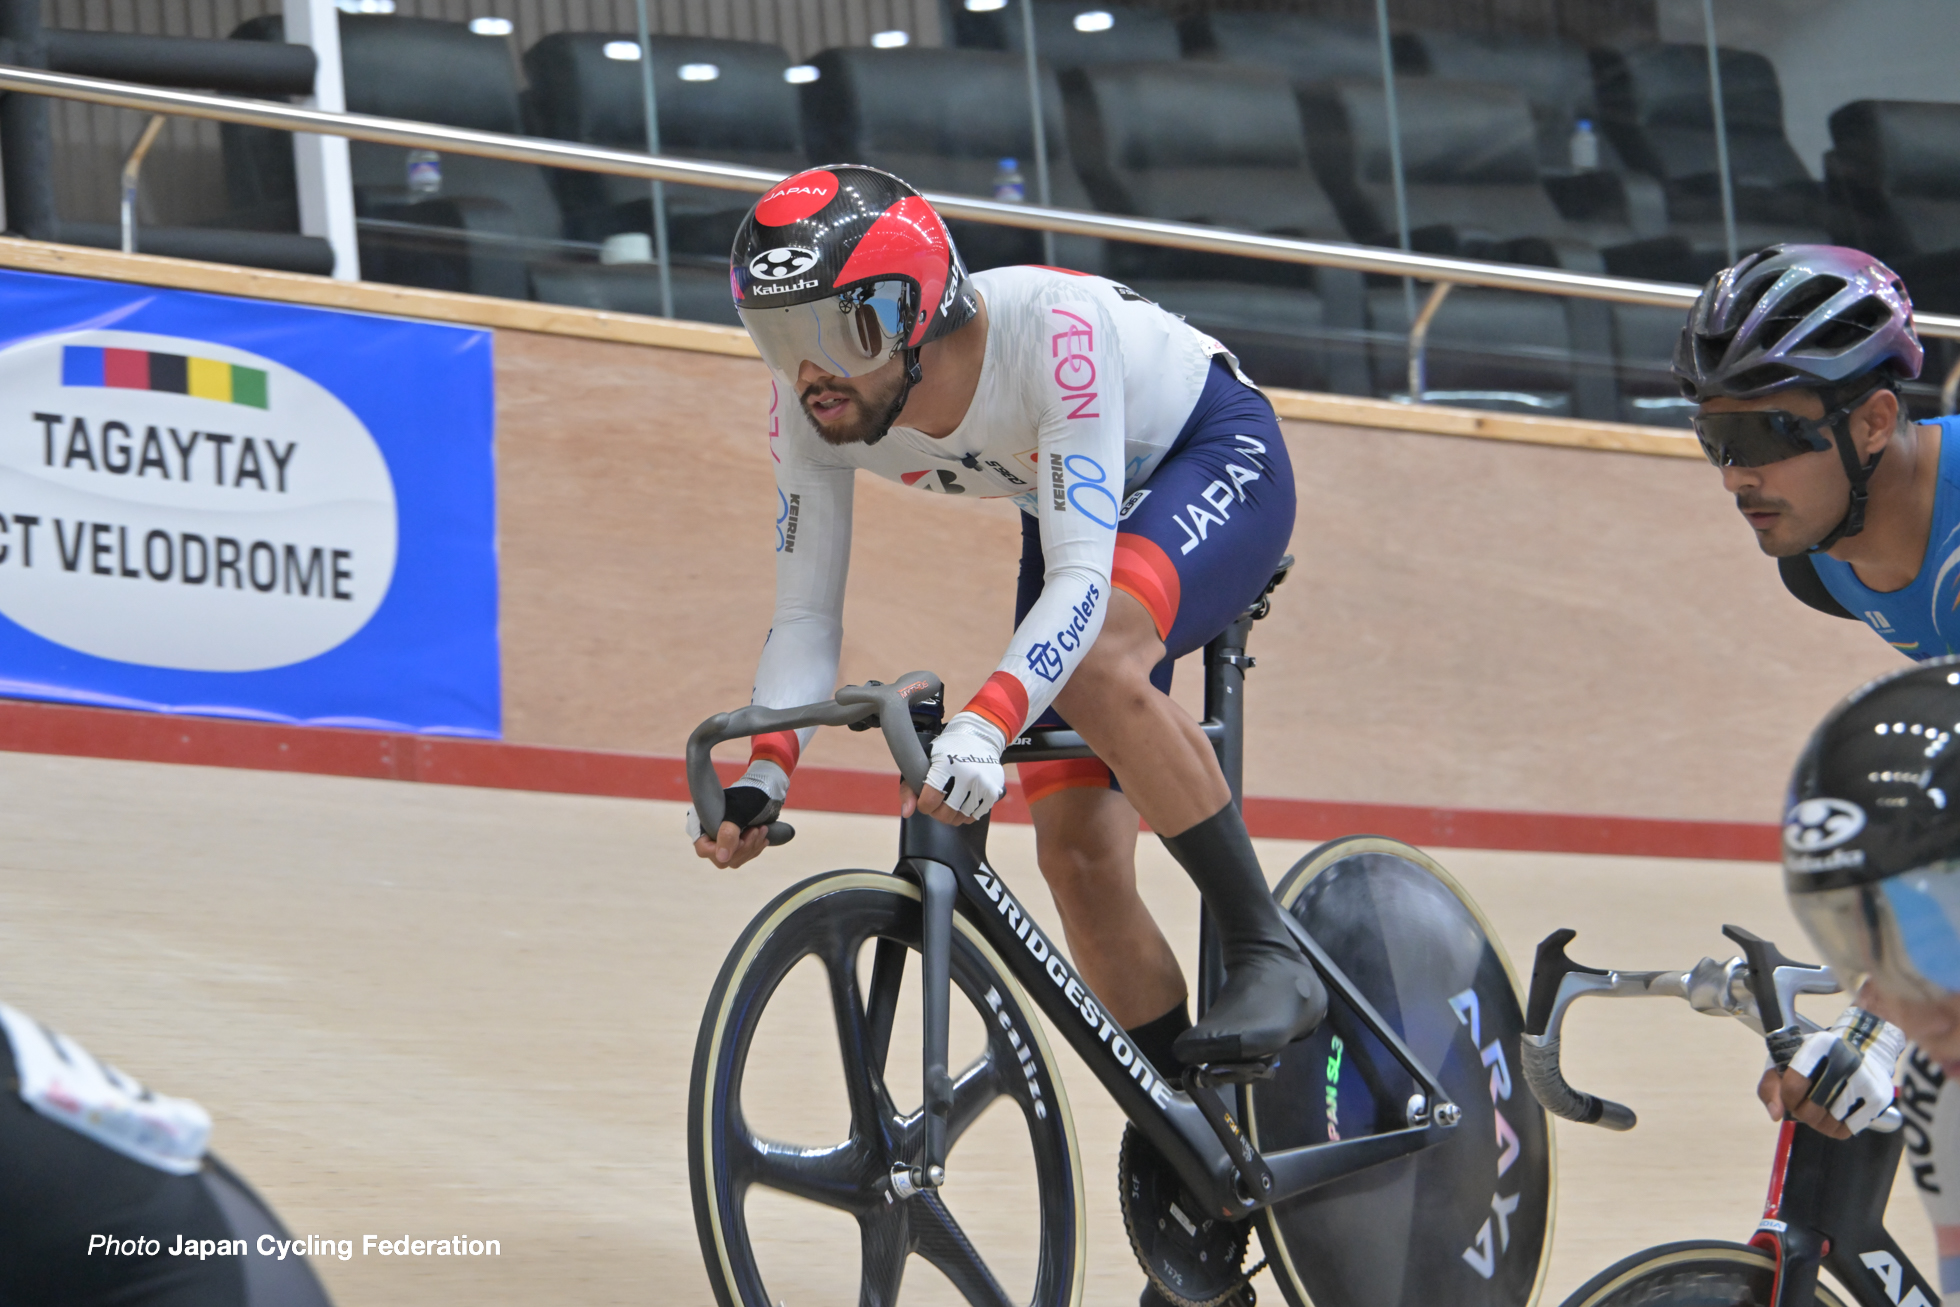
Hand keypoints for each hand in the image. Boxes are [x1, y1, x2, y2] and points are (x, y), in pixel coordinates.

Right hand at [689, 785, 779, 867]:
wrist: (763, 788)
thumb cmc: (747, 795)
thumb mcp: (737, 812)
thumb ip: (728, 834)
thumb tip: (722, 858)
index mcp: (703, 824)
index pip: (704, 849)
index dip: (722, 849)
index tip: (741, 840)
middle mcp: (710, 836)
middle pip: (722, 858)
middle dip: (743, 848)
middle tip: (756, 830)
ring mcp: (724, 841)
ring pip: (735, 859)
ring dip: (751, 847)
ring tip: (762, 829)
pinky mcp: (737, 844)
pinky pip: (744, 856)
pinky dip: (755, 848)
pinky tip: (763, 837)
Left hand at [914, 712, 1005, 824]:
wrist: (979, 737)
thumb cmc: (947, 750)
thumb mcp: (925, 762)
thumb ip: (910, 788)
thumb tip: (907, 812)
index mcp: (946, 764)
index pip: (929, 801)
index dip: (924, 805)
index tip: (925, 799)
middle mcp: (967, 775)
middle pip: (945, 814)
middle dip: (937, 812)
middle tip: (938, 802)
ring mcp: (982, 784)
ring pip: (960, 817)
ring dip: (951, 814)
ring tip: (950, 801)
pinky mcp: (993, 791)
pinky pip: (975, 816)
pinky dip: (966, 814)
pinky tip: (962, 802)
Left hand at [1758, 1022, 1900, 1137]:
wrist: (1863, 1049)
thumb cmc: (1818, 1059)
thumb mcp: (1788, 1060)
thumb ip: (1771, 1086)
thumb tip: (1776, 1114)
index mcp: (1818, 1046)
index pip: (1792, 1087)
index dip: (1786, 1099)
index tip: (1789, 1097)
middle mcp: (1845, 1062)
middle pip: (1810, 1110)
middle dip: (1802, 1113)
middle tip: (1805, 1105)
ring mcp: (1865, 1081)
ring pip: (1828, 1123)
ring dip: (1818, 1123)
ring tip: (1820, 1109)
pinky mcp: (1878, 1099)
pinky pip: (1847, 1130)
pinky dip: (1835, 1128)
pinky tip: (1835, 1115)